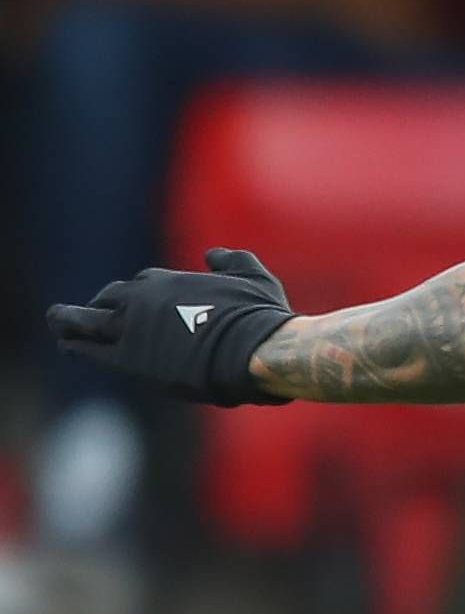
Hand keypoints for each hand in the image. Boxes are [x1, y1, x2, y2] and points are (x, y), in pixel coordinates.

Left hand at [44, 250, 294, 405]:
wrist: (251, 349)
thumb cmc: (257, 315)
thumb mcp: (250, 276)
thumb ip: (231, 261)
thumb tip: (213, 254)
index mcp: (167, 281)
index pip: (140, 284)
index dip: (137, 294)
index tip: (138, 305)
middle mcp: (141, 299)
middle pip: (108, 298)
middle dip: (99, 305)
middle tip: (92, 314)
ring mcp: (129, 329)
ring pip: (83, 320)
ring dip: (67, 320)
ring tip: (57, 322)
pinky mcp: (126, 359)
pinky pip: (87, 349)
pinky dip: (74, 346)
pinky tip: (66, 347)